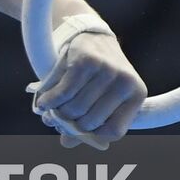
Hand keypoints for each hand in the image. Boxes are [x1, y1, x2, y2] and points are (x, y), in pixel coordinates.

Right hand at [27, 32, 146, 149]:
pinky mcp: (86, 61)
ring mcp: (106, 70)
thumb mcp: (100, 96)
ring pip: (74, 108)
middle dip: (69, 124)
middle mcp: (125, 82)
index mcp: (136, 95)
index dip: (92, 136)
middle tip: (56, 121)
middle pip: (89, 121)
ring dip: (57, 113)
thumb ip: (87, 121)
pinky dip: (49, 101)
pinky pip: (63, 92)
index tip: (77, 131)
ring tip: (49, 111)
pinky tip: (43, 102)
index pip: (114, 131)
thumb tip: (66, 144)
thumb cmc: (97, 74)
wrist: (91, 35)